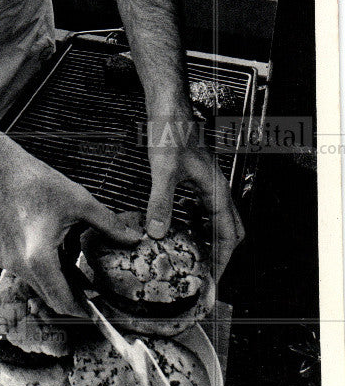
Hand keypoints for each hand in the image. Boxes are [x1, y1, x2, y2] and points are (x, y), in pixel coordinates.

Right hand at [0, 148, 143, 317]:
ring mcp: (9, 262)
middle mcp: (21, 266)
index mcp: (40, 257)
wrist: (2, 170)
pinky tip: (59, 248)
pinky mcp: (5, 255)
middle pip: (52, 297)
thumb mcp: (80, 202)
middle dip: (74, 296)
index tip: (101, 308)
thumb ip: (109, 225)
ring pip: (40, 285)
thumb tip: (135, 239)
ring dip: (60, 281)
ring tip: (77, 261)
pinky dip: (46, 269)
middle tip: (96, 289)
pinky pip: (29, 273)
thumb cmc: (39, 183)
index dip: (84, 309)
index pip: (63, 301)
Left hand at [146, 109, 244, 277]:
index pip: (228, 235)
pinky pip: (200, 204)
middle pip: (229, 229)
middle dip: (220, 254)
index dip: (222, 261)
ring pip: (215, 217)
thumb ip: (161, 201)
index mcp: (215, 190)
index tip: (213, 282)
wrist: (169, 103)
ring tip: (191, 255)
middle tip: (205, 274)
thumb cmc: (171, 129)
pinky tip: (176, 222)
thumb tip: (156, 233)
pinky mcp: (193, 173)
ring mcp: (206, 180)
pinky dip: (194, 219)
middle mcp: (215, 187)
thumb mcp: (163, 168)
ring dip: (207, 237)